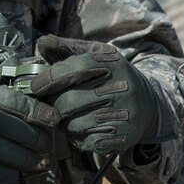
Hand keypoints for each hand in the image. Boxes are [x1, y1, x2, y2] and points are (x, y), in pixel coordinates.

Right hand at [0, 77, 59, 183]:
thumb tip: (14, 99)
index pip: (16, 104)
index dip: (40, 114)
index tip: (53, 120)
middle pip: (15, 131)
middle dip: (36, 142)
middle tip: (46, 148)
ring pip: (3, 154)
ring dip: (23, 161)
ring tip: (33, 163)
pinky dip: (2, 174)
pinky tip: (10, 174)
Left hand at [31, 35, 159, 153]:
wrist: (146, 103)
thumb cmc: (110, 76)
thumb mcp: (93, 55)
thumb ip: (65, 49)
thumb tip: (41, 43)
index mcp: (112, 63)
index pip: (73, 70)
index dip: (49, 79)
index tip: (36, 86)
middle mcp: (121, 88)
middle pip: (69, 102)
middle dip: (52, 103)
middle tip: (49, 102)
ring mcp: (123, 115)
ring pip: (73, 124)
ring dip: (61, 121)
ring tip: (65, 113)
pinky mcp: (123, 137)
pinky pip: (84, 141)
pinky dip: (75, 136)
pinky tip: (80, 126)